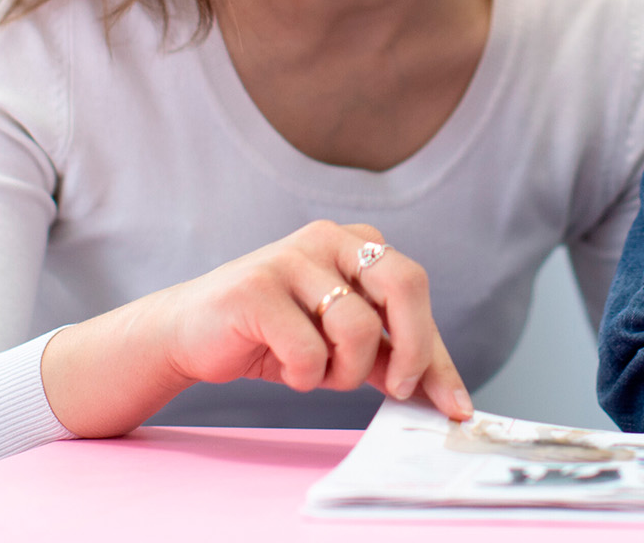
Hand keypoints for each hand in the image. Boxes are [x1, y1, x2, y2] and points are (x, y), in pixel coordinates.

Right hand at [43, 220, 470, 436]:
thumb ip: (387, 354)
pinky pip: (309, 350)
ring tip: (315, 373)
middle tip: (397, 389)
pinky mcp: (257, 287)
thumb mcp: (339, 342)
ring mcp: (291, 257)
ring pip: (357, 327)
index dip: (436, 354)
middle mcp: (329, 238)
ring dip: (342, 372)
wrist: (188, 333)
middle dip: (413, 349)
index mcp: (356, 243)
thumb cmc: (271, 335)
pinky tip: (283, 366)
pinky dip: (304, 375)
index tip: (455, 405)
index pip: (414, 293)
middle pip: (406, 284)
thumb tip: (443, 394)